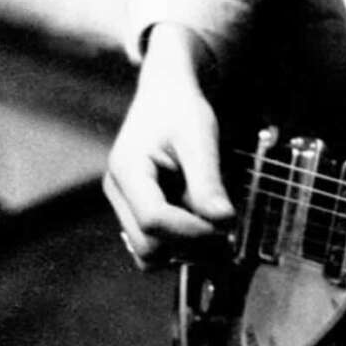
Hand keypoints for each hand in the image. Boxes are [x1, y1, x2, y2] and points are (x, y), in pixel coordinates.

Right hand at [103, 23, 234, 269]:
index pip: (153, 219)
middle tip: (226, 229)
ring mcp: (124, 203)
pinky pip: (154, 241)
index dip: (191, 229)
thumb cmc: (181, 108)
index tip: (225, 225)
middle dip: (188, 244)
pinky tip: (202, 220)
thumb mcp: (200, 137)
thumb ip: (208, 180)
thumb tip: (224, 222)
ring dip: (183, 248)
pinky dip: (179, 240)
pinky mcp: (135, 209)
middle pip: (147, 245)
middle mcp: (118, 191)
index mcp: (128, 168)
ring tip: (215, 225)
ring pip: (148, 252)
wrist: (165, 94)